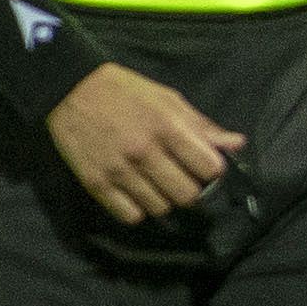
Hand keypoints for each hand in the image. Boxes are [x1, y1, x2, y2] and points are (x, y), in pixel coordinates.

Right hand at [48, 65, 244, 223]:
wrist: (69, 90)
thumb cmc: (126, 92)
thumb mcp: (168, 100)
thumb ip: (202, 126)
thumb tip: (237, 144)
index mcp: (167, 128)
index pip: (210, 168)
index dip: (213, 170)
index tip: (205, 166)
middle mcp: (144, 152)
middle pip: (187, 195)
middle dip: (191, 189)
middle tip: (181, 178)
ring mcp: (118, 170)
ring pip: (160, 208)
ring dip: (164, 199)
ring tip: (156, 183)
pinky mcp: (96, 184)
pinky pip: (130, 216)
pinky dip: (138, 209)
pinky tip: (136, 192)